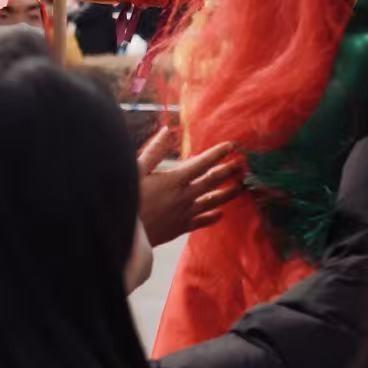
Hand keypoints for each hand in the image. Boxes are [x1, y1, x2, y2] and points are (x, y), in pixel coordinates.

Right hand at [137, 127, 244, 246]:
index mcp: (174, 180)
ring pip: (212, 201)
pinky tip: (220, 215)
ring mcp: (184, 213)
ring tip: (241, 187)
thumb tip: (166, 131)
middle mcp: (184, 196)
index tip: (231, 145)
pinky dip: (212, 217)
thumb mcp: (136, 171)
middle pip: (212, 181)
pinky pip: (201, 222)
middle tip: (243, 164)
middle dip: (229, 171)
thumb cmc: (127, 200)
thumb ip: (153, 151)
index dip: (218, 153)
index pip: (202, 163)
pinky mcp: (180, 228)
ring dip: (228, 193)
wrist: (124, 236)